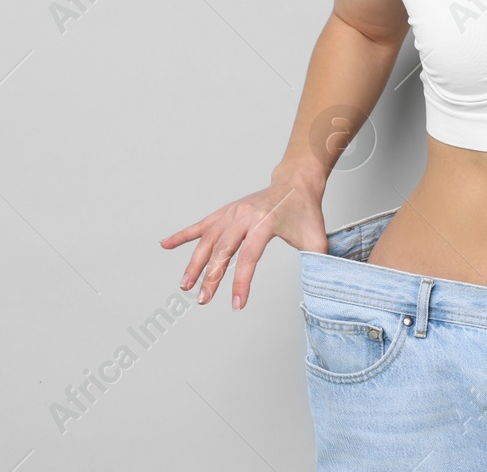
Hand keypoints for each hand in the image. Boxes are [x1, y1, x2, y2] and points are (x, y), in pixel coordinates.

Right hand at [159, 167, 326, 309]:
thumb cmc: (306, 212)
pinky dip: (182, 235)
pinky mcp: (225, 212)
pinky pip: (201, 225)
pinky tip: (165, 244)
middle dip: (211, 277)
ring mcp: (232, 212)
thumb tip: (321, 288)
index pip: (249, 256)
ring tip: (185, 286)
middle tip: (202, 300)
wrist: (296, 183)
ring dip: (195, 263)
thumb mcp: (316, 237)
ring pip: (208, 240)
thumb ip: (318, 262)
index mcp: (265, 222)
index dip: (241, 282)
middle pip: (223, 249)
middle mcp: (244, 216)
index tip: (237, 305)